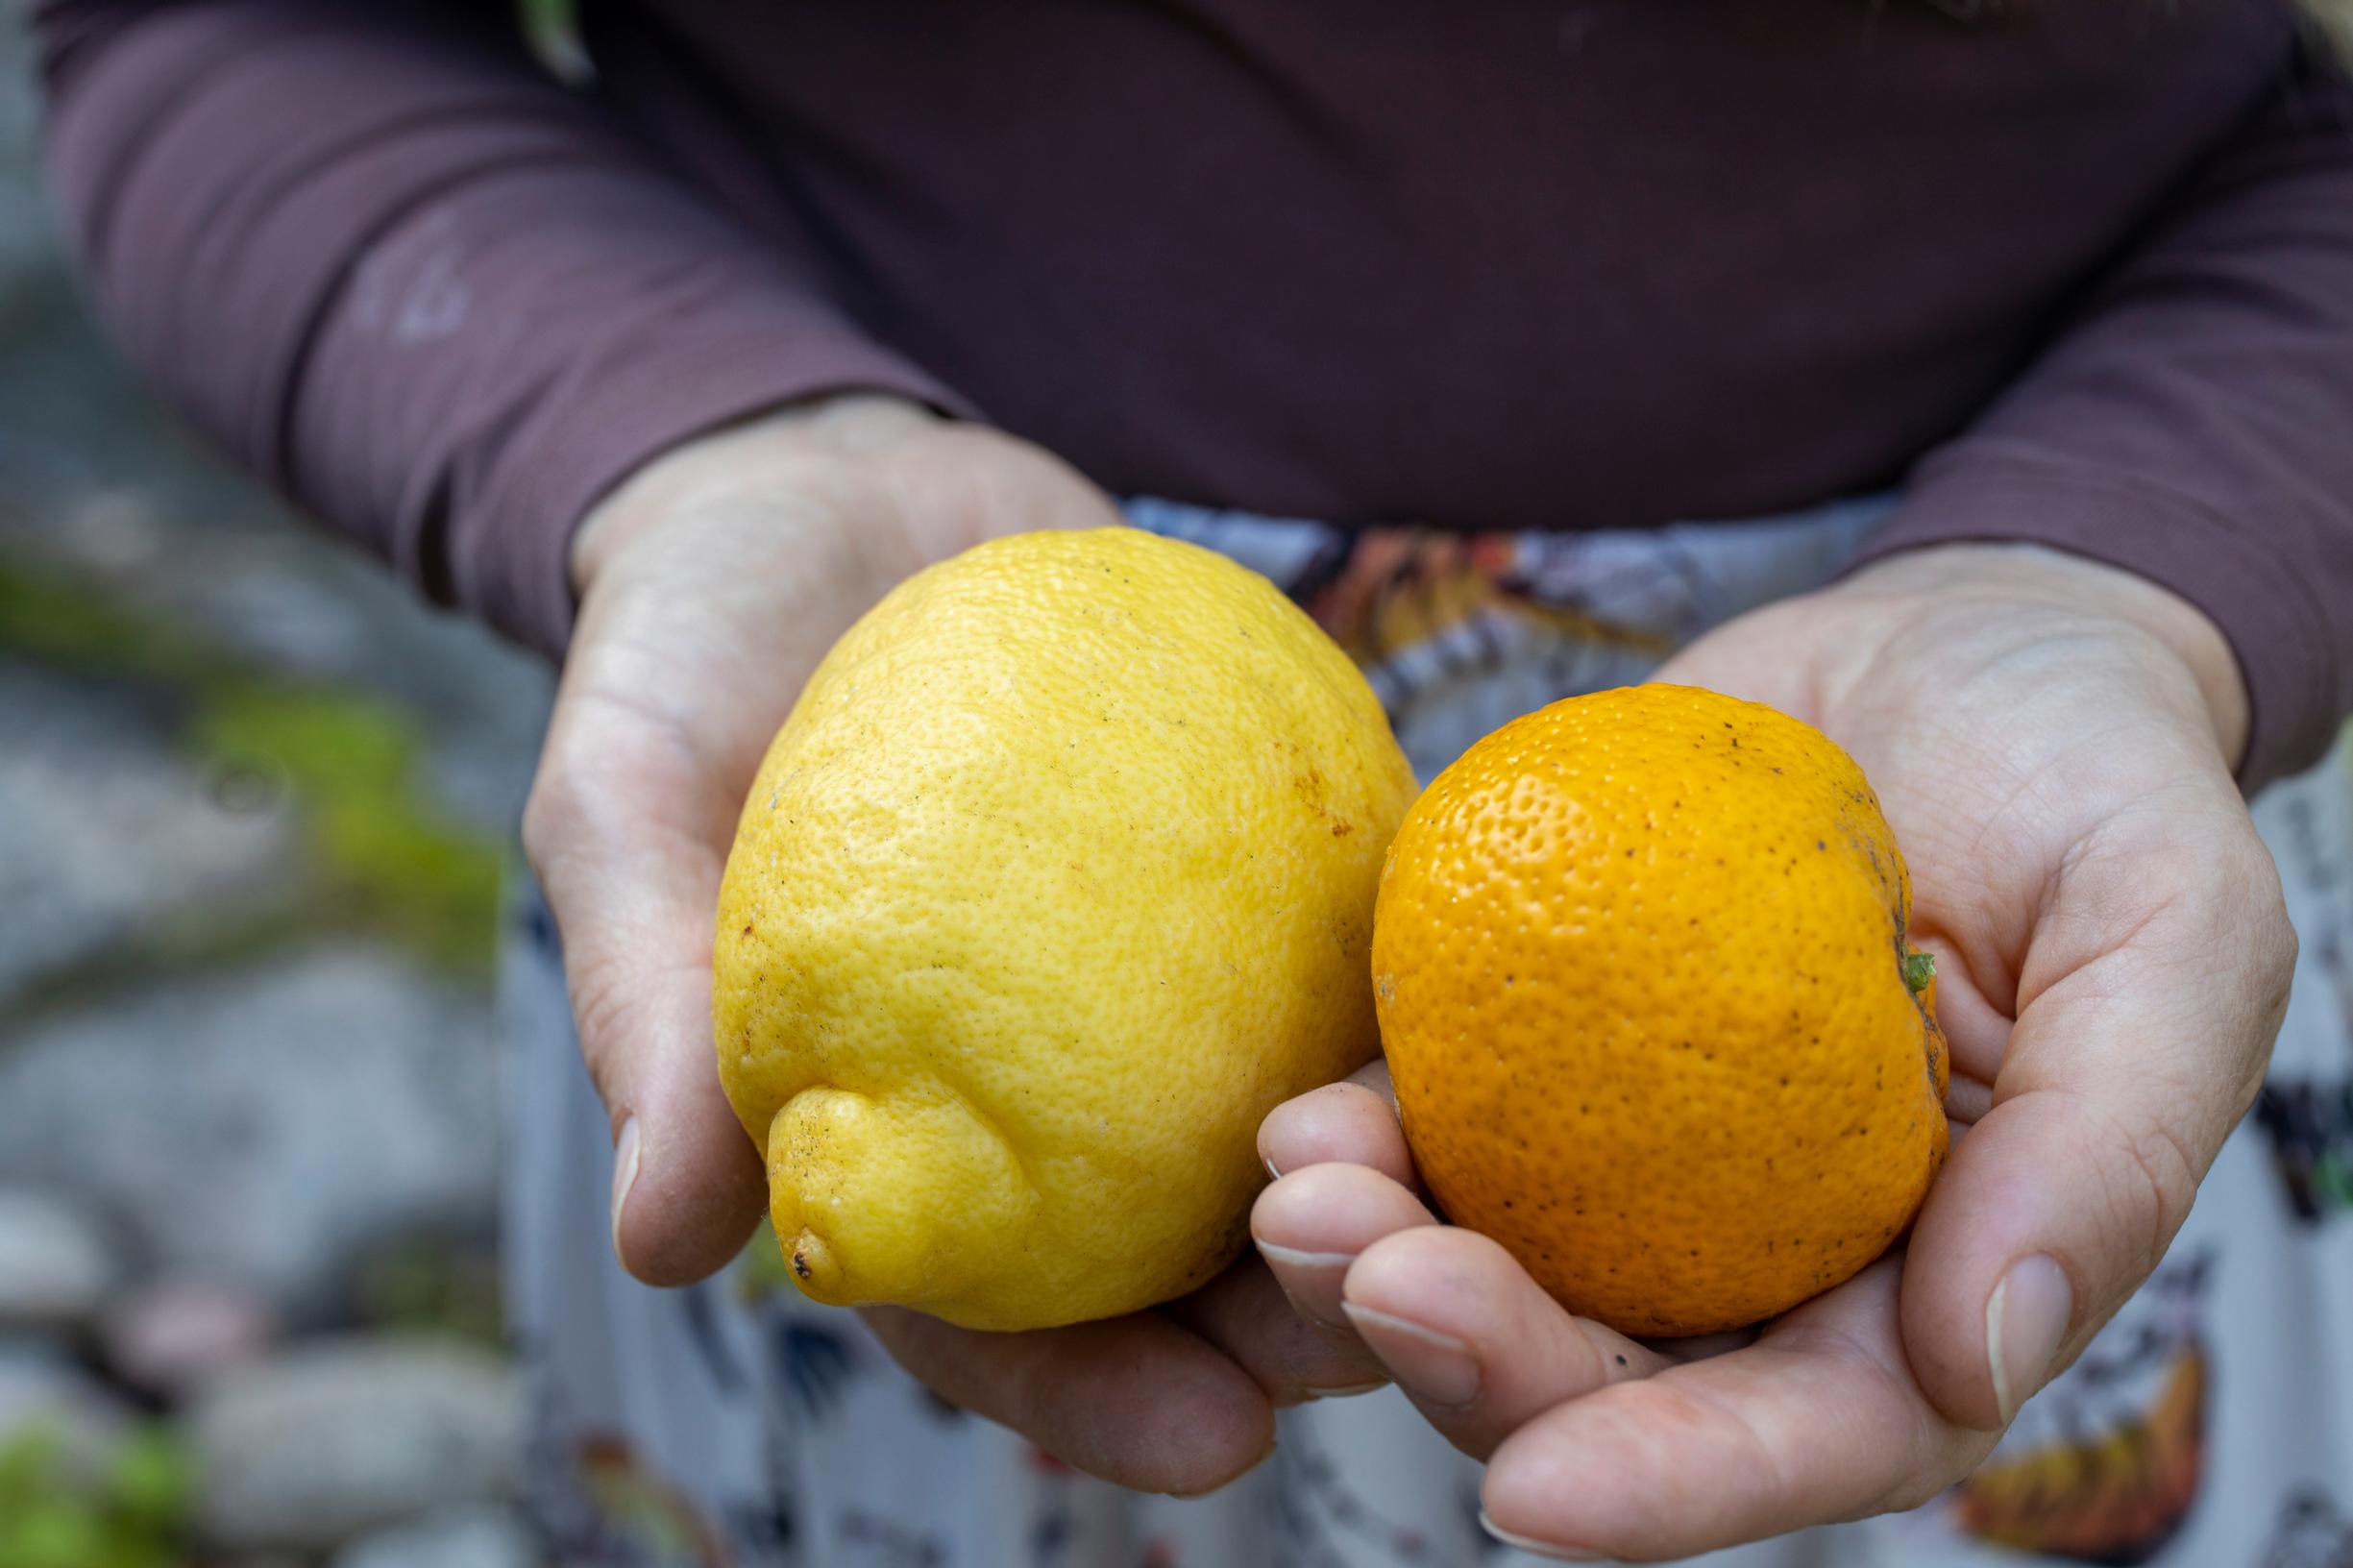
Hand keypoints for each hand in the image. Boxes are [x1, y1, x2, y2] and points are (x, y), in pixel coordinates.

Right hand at [523, 395, 1376, 1493]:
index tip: (1210, 1449)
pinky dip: (1411, 986)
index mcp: (899, 1120)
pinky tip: (1504, 1025)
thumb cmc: (690, 659)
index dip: (1094, 1400)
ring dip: (1387, 1184)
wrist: (821, 489)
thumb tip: (664, 1247)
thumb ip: (647, 1001)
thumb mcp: (624, 806)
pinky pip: (1345, 932)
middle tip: (1395, 1348)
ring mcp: (1164, 966)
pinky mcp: (1252, 847)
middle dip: (1291, 1326)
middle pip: (1176, 1249)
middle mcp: (1045, 1073)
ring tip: (1483, 1226)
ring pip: (1286, 1115)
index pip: (993, 1312)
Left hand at [1253, 543, 2295, 1558]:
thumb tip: (1979, 1361)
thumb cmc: (2100, 784)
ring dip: (1374, 1265)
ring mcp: (1636, 1148)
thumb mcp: (2177, 936)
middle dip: (1475, 1363)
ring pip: (1493, 1264)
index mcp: (1929, 1279)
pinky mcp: (1542, 1038)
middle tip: (1367, 1273)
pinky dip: (1366, 1133)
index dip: (1676, 1482)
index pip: (1807, 1432)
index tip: (1536, 1489)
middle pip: (1605, 1371)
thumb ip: (2108, 1153)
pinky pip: (1437, 1117)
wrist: (1965, 648)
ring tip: (1296, 1190)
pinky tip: (1300, 1113)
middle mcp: (1765, 1247)